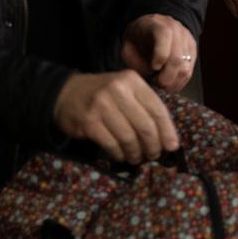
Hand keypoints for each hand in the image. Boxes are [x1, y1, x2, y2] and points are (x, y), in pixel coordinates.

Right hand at [53, 70, 178, 162]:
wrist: (65, 93)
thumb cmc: (102, 94)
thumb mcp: (125, 90)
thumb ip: (144, 106)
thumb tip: (167, 136)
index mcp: (132, 80)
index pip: (157, 109)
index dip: (167, 131)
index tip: (173, 146)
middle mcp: (118, 90)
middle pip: (145, 125)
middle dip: (153, 145)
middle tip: (154, 155)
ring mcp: (102, 105)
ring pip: (129, 137)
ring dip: (136, 152)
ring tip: (137, 158)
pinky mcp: (89, 122)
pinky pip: (111, 144)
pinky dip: (119, 154)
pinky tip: (122, 156)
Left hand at [122, 14, 197, 91]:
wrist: (150, 28)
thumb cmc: (137, 40)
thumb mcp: (127, 48)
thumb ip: (136, 62)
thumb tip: (151, 76)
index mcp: (156, 24)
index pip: (164, 35)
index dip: (160, 55)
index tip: (153, 67)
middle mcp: (176, 30)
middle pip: (177, 57)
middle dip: (166, 77)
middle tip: (156, 82)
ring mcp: (186, 40)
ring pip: (185, 68)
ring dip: (173, 82)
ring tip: (161, 83)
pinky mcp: (192, 51)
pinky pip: (189, 72)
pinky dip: (178, 82)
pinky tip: (169, 83)